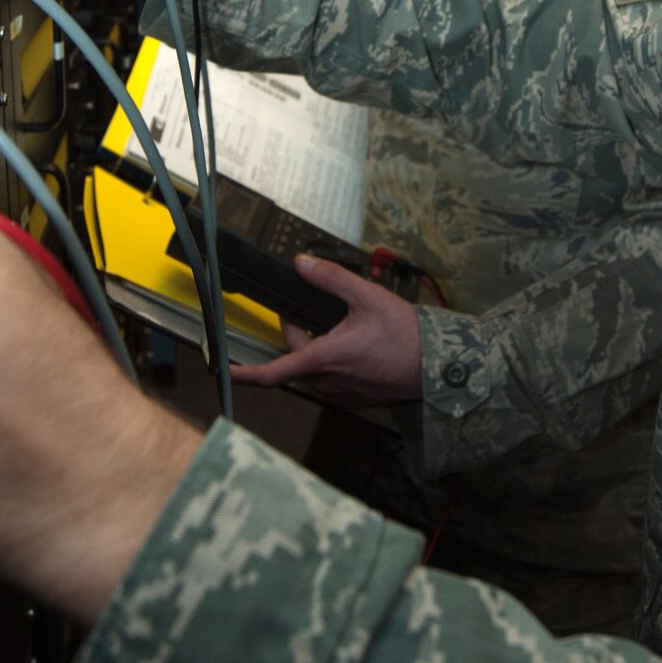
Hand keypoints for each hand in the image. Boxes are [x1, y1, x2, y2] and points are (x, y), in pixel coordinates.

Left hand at [231, 256, 423, 406]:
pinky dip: (332, 361)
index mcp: (324, 358)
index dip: (244, 372)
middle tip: (306, 311)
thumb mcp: (367, 297)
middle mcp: (327, 382)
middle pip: (295, 357)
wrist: (437, 366)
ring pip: (313, 368)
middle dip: (297, 333)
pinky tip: (356, 347)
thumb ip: (330, 278)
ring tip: (343, 329)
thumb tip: (302, 263)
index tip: (224, 370)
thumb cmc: (406, 335)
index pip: (272, 372)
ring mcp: (340, 394)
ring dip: (316, 348)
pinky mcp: (353, 399)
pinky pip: (330, 379)